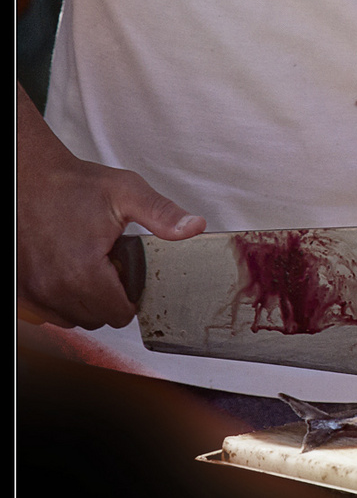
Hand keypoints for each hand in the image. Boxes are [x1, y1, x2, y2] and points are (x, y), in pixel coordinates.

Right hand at [17, 85, 204, 329]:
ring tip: (90, 268)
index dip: (132, 298)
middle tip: (111, 267)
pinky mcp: (20, 288)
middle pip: (97, 320)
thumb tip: (194, 227)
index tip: (130, 276)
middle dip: (111, 299)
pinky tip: (69, 272)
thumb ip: (162, 214)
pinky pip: (50, 312)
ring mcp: (33, 291)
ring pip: (72, 319)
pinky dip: (63, 300)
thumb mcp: (127, 192)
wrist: (28, 177)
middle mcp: (53, 287)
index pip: (119, 315)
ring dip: (86, 302)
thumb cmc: (74, 185)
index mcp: (82, 270)